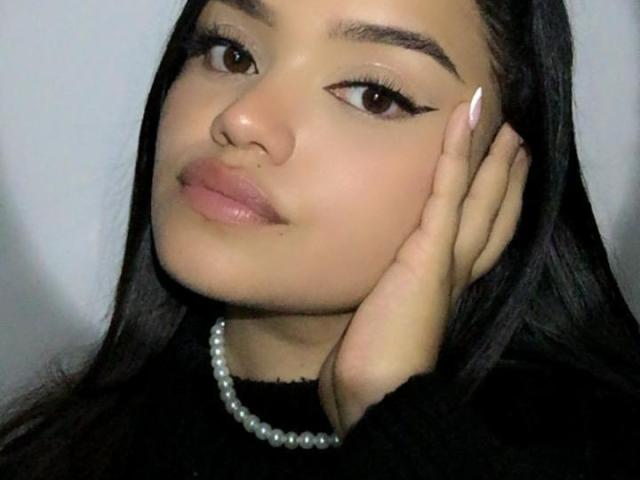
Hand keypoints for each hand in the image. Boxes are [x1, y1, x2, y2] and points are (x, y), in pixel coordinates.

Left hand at [317, 99, 530, 438]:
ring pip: (480, 200)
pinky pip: (446, 190)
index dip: (494, 210)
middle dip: (506, 181)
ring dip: (493, 160)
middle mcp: (456, 273)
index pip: (479, 242)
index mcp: (446, 289)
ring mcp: (447, 260)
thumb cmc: (373, 367)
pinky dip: (457, 151)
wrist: (377, 394)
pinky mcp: (429, 250)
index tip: (501, 183)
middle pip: (492, 217)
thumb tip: (366, 290)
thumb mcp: (381, 321)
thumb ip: (383, 299)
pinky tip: (464, 116)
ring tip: (503, 126)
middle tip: (516, 144)